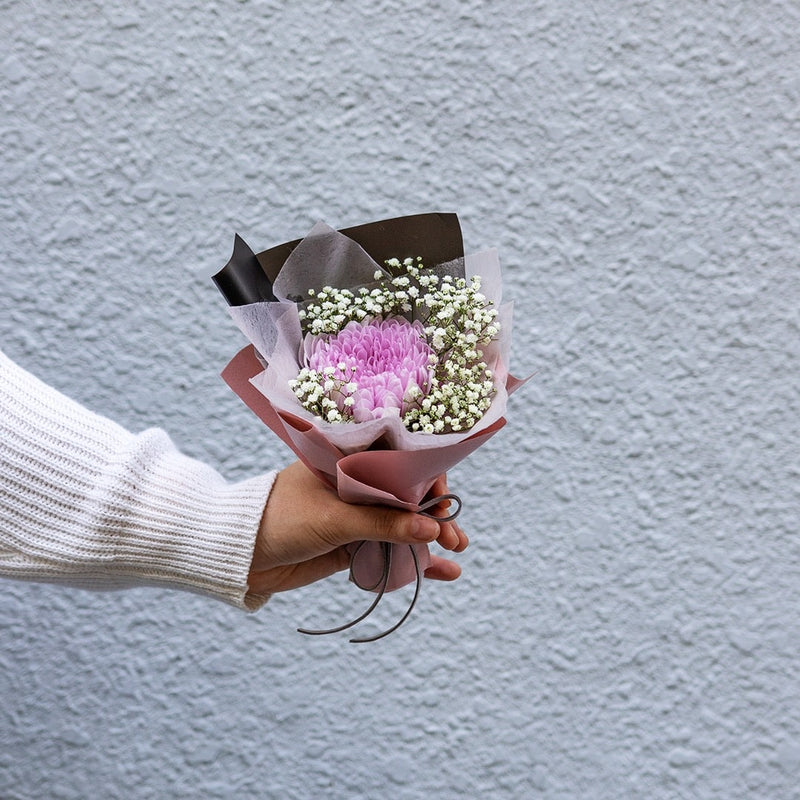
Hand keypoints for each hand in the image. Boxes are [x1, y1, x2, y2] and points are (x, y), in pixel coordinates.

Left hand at [248, 460, 467, 593]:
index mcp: (347, 458)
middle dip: (434, 511)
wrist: (239, 556)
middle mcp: (356, 482)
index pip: (397, 458)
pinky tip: (443, 570)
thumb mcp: (333, 519)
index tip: (444, 497)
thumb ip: (382, 524)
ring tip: (457, 549)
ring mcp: (356, 513)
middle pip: (407, 492)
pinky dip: (414, 558)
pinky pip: (390, 548)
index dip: (426, 475)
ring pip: (402, 521)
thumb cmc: (280, 519)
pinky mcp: (353, 543)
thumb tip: (431, 528)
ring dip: (431, 536)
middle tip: (454, 533)